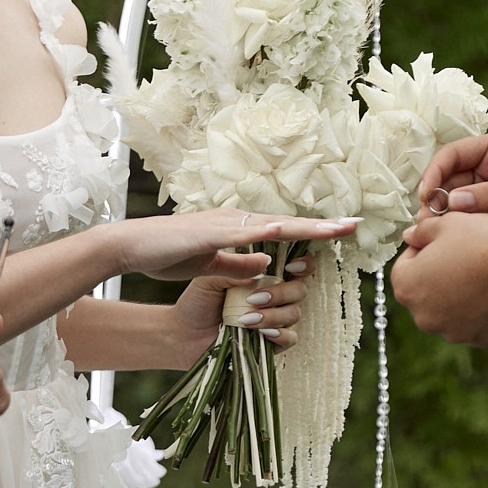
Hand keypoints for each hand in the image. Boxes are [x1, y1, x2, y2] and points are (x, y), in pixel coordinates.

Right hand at [115, 209, 358, 281]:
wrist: (131, 247)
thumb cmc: (167, 255)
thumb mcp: (210, 267)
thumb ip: (238, 267)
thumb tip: (266, 267)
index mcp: (239, 229)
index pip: (284, 232)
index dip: (315, 232)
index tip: (344, 232)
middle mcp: (237, 221)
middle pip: (288, 225)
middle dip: (323, 226)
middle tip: (356, 225)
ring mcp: (223, 224)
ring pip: (273, 226)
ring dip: (305, 227)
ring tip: (335, 229)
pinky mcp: (207, 233)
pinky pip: (242, 234)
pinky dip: (265, 231)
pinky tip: (285, 231)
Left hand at [170, 251, 319, 357]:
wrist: (183, 334)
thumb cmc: (197, 302)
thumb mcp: (211, 279)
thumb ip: (235, 268)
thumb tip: (265, 262)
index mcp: (264, 275)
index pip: (296, 266)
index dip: (303, 264)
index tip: (291, 265)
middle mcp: (275, 296)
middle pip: (300, 289)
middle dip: (281, 293)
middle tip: (255, 298)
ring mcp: (275, 320)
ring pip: (294, 313)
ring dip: (272, 315)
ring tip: (245, 318)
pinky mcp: (272, 343)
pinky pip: (290, 338)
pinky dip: (278, 334)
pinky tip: (261, 332)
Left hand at [389, 211, 487, 346]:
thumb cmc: (481, 242)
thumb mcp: (447, 223)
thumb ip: (422, 231)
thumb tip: (410, 236)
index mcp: (406, 286)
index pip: (406, 264)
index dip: (424, 248)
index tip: (443, 240)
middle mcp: (422, 316)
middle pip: (426, 290)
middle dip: (439, 274)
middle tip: (464, 256)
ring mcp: (450, 331)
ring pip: (448, 308)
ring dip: (458, 293)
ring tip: (481, 273)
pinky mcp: (476, 339)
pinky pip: (472, 321)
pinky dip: (478, 309)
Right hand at [418, 133, 487, 224]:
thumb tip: (454, 201)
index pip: (454, 153)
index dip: (436, 170)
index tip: (427, 192)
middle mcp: (484, 165)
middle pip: (446, 176)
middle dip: (434, 195)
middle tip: (426, 217)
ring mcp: (482, 189)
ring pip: (448, 197)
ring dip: (438, 212)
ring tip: (431, 228)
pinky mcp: (482, 211)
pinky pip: (458, 214)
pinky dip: (449, 223)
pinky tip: (443, 233)